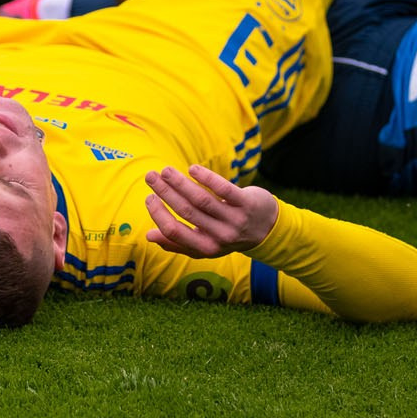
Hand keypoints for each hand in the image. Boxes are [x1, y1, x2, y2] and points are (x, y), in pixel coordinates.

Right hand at [143, 164, 278, 258]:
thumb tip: (149, 236)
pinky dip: (206, 178)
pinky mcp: (247, 203)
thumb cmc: (227, 233)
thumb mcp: (205, 244)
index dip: (159, 215)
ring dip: (180, 183)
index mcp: (206, 248)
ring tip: (166, 170)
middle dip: (165, 192)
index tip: (149, 197)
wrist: (267, 229)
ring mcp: (234, 220)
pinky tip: (193, 169)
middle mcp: (220, 237)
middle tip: (151, 176)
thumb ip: (178, 242)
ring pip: (201, 199)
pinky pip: (223, 189)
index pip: (175, 232)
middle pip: (186, 212)